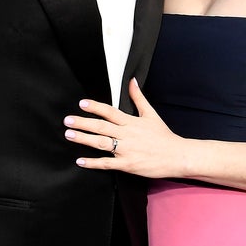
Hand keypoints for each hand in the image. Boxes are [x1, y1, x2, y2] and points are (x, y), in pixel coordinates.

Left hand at [64, 77, 184, 177]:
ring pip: (101, 143)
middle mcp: (127, 135)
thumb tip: (131, 81)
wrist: (177, 156)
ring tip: (69, 135)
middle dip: (83, 123)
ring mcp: (126, 151)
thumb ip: (138, 98)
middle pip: (102, 127)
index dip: (96, 107)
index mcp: (132, 122)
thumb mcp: (151, 114)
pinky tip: (80, 161)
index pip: (110, 112)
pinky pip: (107, 163)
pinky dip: (93, 163)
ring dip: (84, 139)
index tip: (82, 104)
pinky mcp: (127, 165)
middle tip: (67, 120)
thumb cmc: (163, 136)